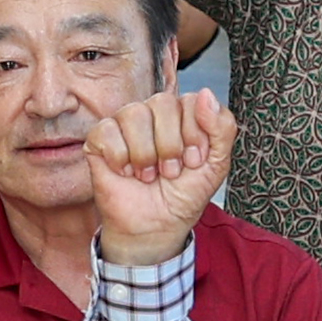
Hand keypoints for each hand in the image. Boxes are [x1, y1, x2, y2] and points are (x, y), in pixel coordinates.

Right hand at [86, 92, 236, 266]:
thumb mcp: (216, 165)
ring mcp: (124, 124)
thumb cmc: (183, 195)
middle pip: (162, 102)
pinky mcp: (99, 139)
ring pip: (134, 114)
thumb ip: (222, 128)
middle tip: (170, 171)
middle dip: (170, 146)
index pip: (189, 101)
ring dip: (145, 154)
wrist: (155, 228)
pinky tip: (126, 172)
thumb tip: (206, 93)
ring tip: (149, 175)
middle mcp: (152, 113)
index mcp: (181, 115)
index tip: (194, 161)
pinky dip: (120, 159)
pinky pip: (107, 131)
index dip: (193, 134)